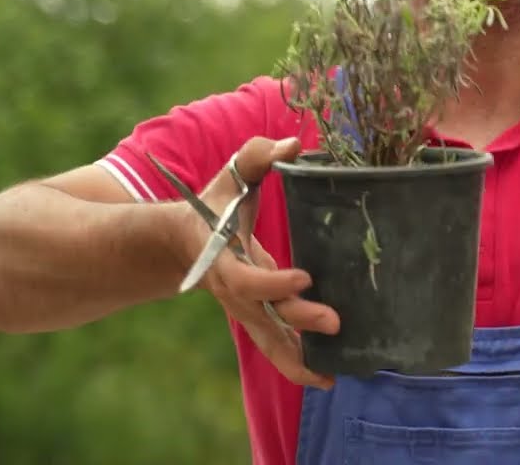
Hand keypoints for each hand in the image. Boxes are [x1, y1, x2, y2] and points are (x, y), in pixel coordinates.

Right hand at [178, 136, 339, 389]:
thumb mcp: (231, 175)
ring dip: (298, 361)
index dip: (273, 282)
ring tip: (332, 376)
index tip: (304, 277)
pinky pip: (276, 348)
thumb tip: (293, 143)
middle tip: (335, 322)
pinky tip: (328, 376)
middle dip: (299, 321)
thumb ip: (257, 155)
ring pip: (269, 344)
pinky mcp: (258, 318)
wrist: (184, 239)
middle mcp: (235, 292)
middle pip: (264, 316)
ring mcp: (245, 310)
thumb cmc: (215, 202)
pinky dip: (298, 364)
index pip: (247, 280)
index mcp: (224, 260)